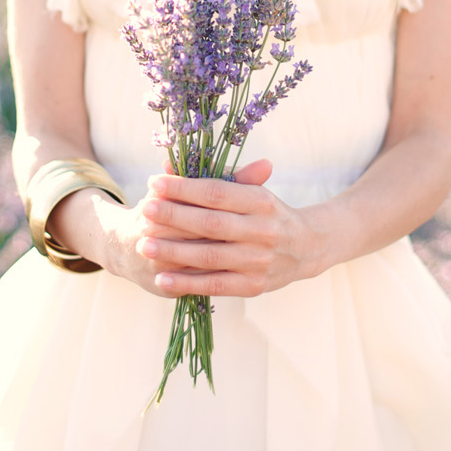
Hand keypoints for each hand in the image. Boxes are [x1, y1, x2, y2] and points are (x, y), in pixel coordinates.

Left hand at [134, 159, 325, 297]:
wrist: (307, 248)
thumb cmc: (268, 214)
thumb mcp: (252, 191)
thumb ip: (217, 179)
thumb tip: (172, 164)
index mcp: (261, 201)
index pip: (216, 192)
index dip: (183, 188)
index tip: (155, 183)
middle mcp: (262, 230)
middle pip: (210, 223)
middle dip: (174, 216)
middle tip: (145, 210)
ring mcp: (259, 261)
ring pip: (209, 256)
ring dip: (173, 251)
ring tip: (144, 245)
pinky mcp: (253, 286)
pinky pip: (215, 285)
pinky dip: (186, 283)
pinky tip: (161, 278)